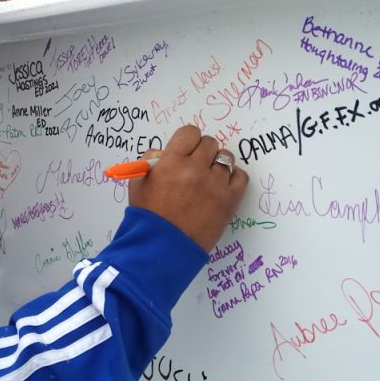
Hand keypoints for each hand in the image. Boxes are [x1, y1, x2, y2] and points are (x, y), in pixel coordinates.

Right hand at [128, 126, 247, 251]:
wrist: (163, 248)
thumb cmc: (148, 216)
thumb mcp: (138, 182)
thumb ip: (151, 160)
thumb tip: (165, 152)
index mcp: (172, 162)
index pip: (190, 132)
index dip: (188, 140)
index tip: (187, 150)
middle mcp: (196, 169)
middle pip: (210, 143)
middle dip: (202, 152)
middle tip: (196, 166)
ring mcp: (216, 184)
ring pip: (226, 158)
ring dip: (217, 164)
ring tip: (209, 178)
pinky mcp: (230, 200)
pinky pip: (241, 176)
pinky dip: (233, 177)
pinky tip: (222, 186)